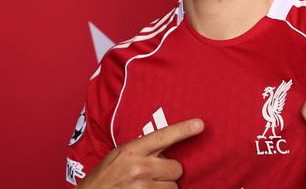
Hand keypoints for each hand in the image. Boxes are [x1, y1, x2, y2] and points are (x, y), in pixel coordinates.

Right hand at [77, 118, 203, 188]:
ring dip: (164, 188)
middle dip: (169, 172)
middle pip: (176, 167)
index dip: (183, 130)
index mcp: (132, 151)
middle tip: (155, 175)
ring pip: (173, 187)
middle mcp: (139, 168)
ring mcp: (142, 187)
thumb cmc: (105, 177)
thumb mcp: (119, 156)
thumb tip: (167, 150)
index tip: (200, 124)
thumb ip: (142, 151)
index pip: (162, 137)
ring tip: (147, 187)